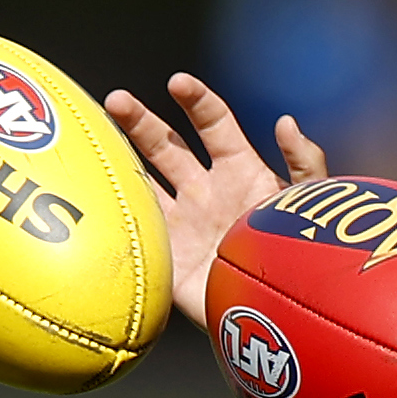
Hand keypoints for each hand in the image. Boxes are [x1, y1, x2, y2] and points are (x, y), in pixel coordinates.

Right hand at [104, 73, 325, 328]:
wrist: (276, 314)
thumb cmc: (298, 256)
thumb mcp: (308, 206)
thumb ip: (305, 164)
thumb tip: (286, 122)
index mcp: (239, 170)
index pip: (213, 123)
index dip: (197, 100)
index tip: (178, 82)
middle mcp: (203, 189)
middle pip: (164, 145)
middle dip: (139, 121)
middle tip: (116, 100)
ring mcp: (179, 220)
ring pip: (140, 179)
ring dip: (117, 158)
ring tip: (87, 137)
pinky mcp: (164, 253)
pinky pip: (133, 227)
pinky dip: (114, 210)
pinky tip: (92, 193)